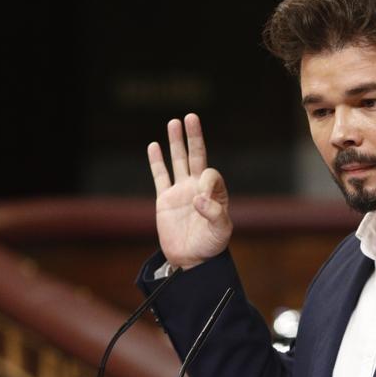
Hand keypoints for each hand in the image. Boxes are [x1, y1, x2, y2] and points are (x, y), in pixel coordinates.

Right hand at [148, 114, 231, 269]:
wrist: (191, 260)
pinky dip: (156, 161)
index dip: (207, 179)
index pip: (210, 174)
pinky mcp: (164, 199)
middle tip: (191, 117)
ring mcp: (180, 191)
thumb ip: (214, 212)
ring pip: (178, 161)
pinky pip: (160, 176)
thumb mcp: (221, 230)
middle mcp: (198, 188)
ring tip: (174, 122)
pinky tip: (154, 146)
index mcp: (215, 193)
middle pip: (196, 156)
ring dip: (176, 142)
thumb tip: (197, 197)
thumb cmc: (211, 245)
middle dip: (194, 137)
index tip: (202, 196)